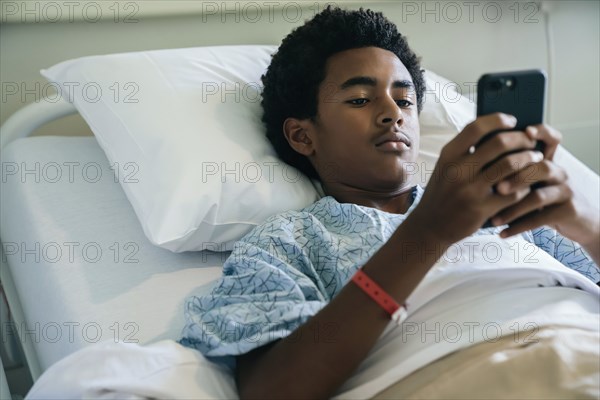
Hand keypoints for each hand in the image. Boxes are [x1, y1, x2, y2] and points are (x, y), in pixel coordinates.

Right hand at [411, 113, 541, 244]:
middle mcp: (458, 170)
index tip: (512, 120)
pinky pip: (514, 192)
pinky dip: (525, 186)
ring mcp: (470, 190)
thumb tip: (498, 130)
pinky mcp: (482, 209)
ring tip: (535, 159)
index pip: (476, 127)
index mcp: (449, 155)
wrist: (430, 226)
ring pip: (510, 165)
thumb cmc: (443, 192)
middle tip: (530, 142)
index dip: (498, 120)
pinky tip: (527, 184)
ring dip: (528, 159)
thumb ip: (465, 150)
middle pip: (499, 143)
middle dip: (521, 139)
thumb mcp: (445, 167)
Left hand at [489, 124, 599, 248]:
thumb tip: (477, 164)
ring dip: (514, 208)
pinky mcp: (569, 211)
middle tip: (496, 188)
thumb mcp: (532, 181)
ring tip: (494, 218)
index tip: (526, 130)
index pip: (551, 139)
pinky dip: (519, 226)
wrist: (577, 222)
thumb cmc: (544, 198)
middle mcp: (559, 172)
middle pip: (541, 167)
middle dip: (516, 177)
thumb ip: (514, 170)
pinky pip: (542, 218)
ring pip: (540, 195)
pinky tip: (502, 233)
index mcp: (549, 161)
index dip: (542, 131)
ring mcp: (566, 191)